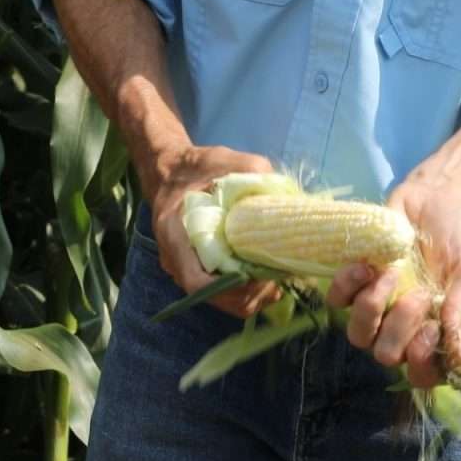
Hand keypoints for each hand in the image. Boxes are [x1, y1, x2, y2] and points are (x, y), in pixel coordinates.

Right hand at [148, 144, 281, 317]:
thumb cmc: (197, 166)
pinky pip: (224, 293)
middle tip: (278, 274)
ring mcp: (186, 269)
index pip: (197, 282)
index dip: (232, 288)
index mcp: (176, 234)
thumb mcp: (225, 159)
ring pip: (223, 301)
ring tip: (276, 275)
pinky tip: (266, 274)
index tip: (261, 274)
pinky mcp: (198, 271)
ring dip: (252, 295)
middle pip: (215, 298)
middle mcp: (176, 260)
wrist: (172, 171)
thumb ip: (253, 174)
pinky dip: (247, 291)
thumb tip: (288, 192)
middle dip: (251, 293)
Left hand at [326, 182, 460, 387]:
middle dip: (400, 328)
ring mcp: (378, 306)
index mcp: (437, 332)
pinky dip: (348, 285)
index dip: (422, 364)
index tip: (432, 331)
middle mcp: (404, 327)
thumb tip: (457, 354)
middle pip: (386, 356)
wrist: (439, 194)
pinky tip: (367, 265)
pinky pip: (337, 301)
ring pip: (358, 336)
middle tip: (419, 293)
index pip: (423, 375)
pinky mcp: (354, 282)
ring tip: (392, 274)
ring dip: (373, 308)